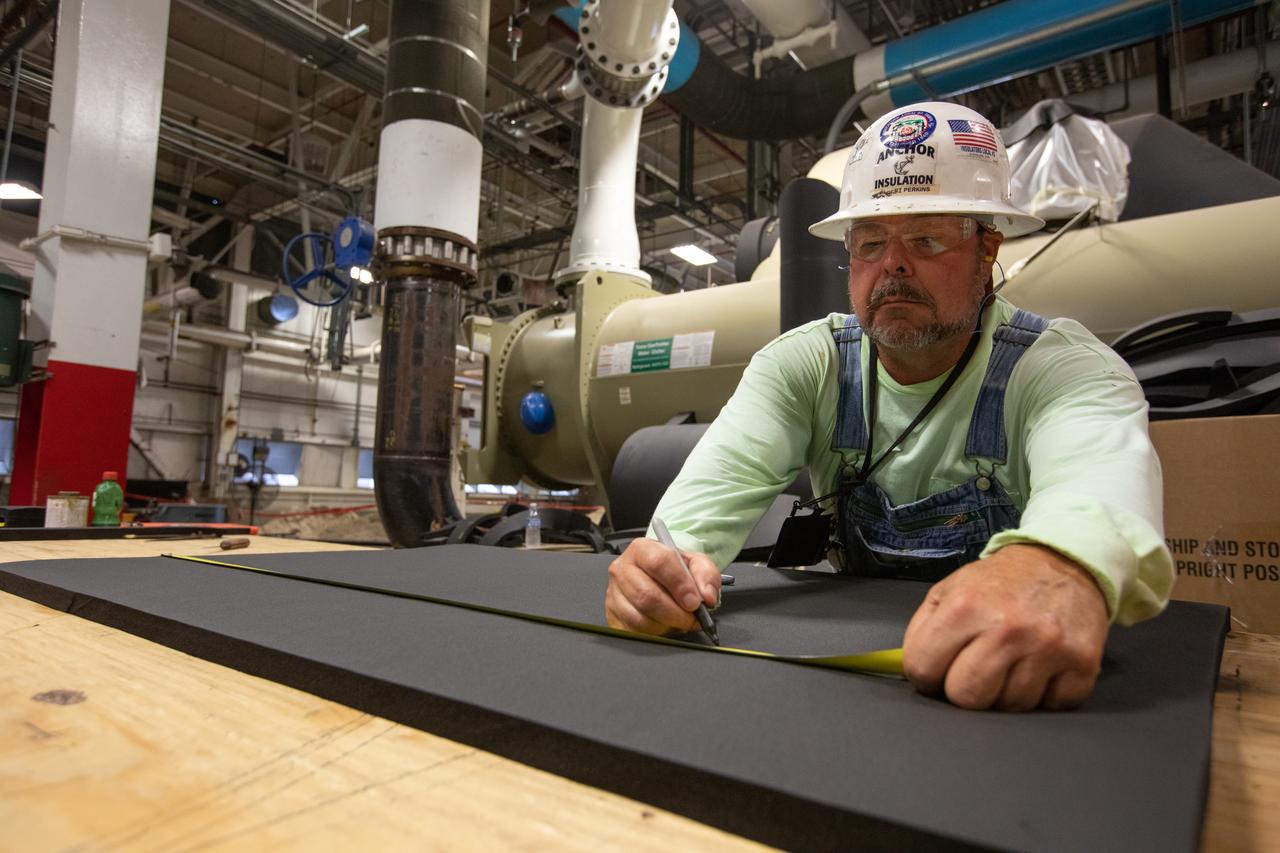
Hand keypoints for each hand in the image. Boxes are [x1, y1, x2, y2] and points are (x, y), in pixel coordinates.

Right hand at [605, 538, 720, 635]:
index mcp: (642, 549)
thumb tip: (706, 597)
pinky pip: (634, 631)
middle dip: (675, 612)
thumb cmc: (674, 571)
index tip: (694, 601)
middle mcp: (622, 568)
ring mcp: (614, 593)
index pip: (659, 563)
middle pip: (647, 595)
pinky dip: (655, 633)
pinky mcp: (612, 615)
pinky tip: (664, 626)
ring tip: (678, 621)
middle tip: (691, 618)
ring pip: (640, 617)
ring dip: (666, 625)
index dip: (679, 584)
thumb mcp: (695, 564)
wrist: (657, 580)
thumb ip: (706, 574)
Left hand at [902, 544, 1108, 710]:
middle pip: (966, 697)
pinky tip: (1040, 666)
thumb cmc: (1000, 582)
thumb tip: (912, 672)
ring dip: (1006, 692)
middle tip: (976, 668)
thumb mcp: (949, 590)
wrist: (1064, 561)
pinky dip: (1043, 694)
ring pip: (1009, 707)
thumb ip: (923, 630)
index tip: (938, 667)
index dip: (926, 673)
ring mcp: (1047, 647)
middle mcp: (1006, 628)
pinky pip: (1050, 706)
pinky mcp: (1082, 664)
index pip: (923, 669)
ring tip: (1011, 661)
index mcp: (965, 606)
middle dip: (965, 689)